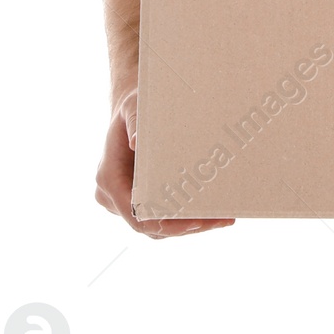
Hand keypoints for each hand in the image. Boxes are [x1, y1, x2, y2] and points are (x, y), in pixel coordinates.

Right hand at [94, 86, 234, 238]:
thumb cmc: (134, 107)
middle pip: (149, 225)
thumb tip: (138, 143)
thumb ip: (136, 122)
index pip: (135, 212)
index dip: (164, 221)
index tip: (193, 221)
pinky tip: (214, 213)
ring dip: (189, 225)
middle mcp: (113, 196)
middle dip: (185, 226)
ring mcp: (124, 201)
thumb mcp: (134, 107)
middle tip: (221, 219)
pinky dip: (184, 217)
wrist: (130, 111)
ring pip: (156, 226)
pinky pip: (160, 217)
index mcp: (109, 178)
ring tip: (224, 218)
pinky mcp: (138, 200)